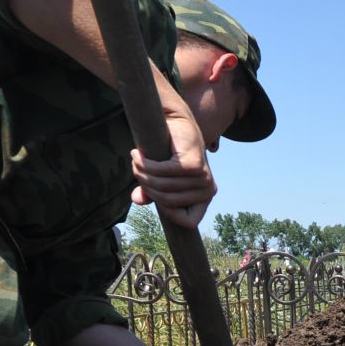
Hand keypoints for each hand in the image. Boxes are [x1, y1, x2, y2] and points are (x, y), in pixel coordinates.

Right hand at [133, 111, 216, 230]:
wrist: (177, 123)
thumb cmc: (170, 154)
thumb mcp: (160, 178)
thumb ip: (150, 193)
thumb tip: (136, 201)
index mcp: (205, 197)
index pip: (189, 222)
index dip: (167, 212)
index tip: (154, 194)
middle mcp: (208, 190)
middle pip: (168, 201)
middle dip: (147, 187)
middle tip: (137, 170)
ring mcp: (203, 177)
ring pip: (163, 186)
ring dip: (142, 173)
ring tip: (136, 161)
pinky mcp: (193, 164)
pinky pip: (161, 172)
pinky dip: (145, 164)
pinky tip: (138, 155)